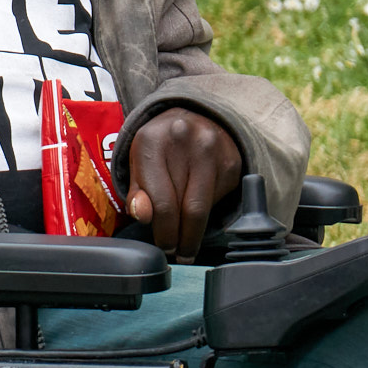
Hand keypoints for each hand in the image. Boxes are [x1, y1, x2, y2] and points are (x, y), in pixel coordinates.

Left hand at [125, 108, 243, 261]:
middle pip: (184, 208)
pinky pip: (219, 198)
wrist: (194, 116)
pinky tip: (199, 209)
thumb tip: (143, 215)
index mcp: (152, 140)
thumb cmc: (161, 146)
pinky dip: (209, 211)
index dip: (163, 232)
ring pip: (205, 208)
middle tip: (177, 252)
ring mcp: (212, 149)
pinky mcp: (231, 160)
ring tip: (187, 245)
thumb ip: (136, 191)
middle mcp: (184, 140)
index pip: (162, 201)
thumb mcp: (139, 163)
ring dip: (195, 233)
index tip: (165, 247)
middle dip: (179, 237)